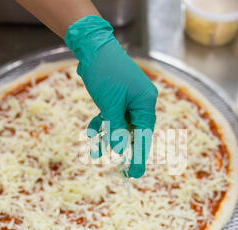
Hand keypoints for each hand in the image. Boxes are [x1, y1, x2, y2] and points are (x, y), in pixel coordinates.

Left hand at [65, 16, 157, 177]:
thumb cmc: (105, 73)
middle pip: (133, 132)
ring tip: (95, 150)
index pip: (144, 134)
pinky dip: (102, 124)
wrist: (92, 48)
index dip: (139, 155)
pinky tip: (91, 133)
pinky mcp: (116, 97)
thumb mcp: (110, 104)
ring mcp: (128, 100)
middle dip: (122, 147)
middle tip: (118, 170)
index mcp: (145, 103)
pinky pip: (111, 116)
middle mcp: (140, 102)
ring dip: (108, 136)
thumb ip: (115, 128)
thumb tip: (118, 149)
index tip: (134, 174)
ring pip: (120, 125)